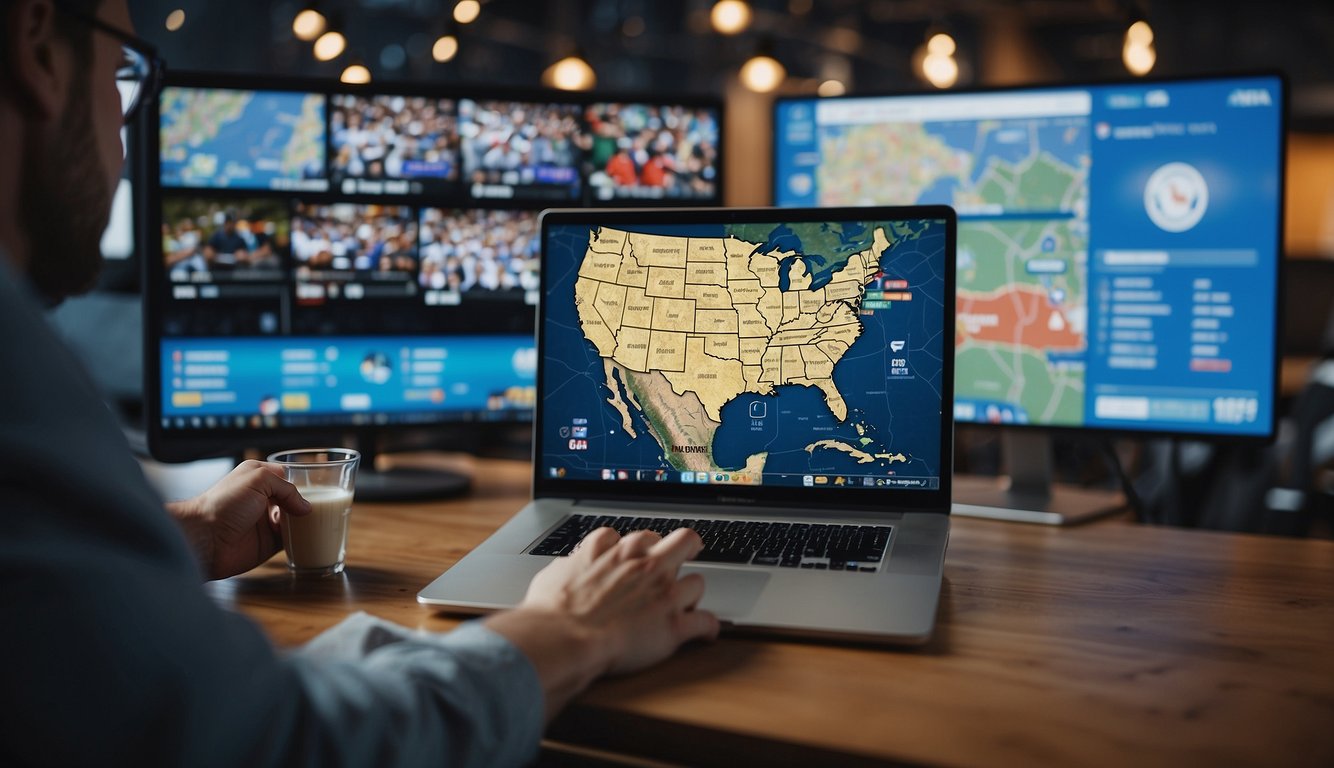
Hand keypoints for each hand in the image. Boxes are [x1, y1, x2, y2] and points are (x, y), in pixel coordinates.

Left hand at [168, 460, 310, 580]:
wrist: (206, 538)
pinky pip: (291, 540)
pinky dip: (301, 538)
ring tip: (323, 520)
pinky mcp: (267, 543)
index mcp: (257, 478)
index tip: (320, 487)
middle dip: (308, 502)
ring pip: (294, 519)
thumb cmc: (224, 503)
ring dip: (307, 521)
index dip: (302, 481)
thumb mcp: (258, 479)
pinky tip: (312, 535)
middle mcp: (261, 499)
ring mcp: (265, 521)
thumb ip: (287, 488)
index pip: (286, 477)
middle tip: (328, 505)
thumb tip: (305, 507)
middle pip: (293, 499)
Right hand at [484, 527, 718, 719]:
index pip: (641, 537)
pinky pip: (706, 623)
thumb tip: (568, 567)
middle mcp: (646, 566)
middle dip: (687, 549)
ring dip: (691, 595)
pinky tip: (706, 633)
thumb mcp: (555, 574)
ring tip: (684, 605)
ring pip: (698, 583)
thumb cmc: (552, 610)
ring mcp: (664, 595)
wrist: (563, 637)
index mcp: (618, 551)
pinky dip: (708, 629)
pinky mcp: (674, 626)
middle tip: (685, 558)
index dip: (642, 548)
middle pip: (685, 540)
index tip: (640, 556)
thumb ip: (571, 565)